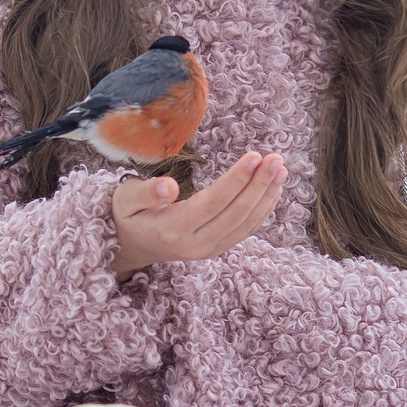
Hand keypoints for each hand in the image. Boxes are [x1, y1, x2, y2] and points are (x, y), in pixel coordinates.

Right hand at [111, 152, 286, 279]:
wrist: (131, 246)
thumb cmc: (128, 215)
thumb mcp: (126, 199)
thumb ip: (145, 192)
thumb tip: (168, 187)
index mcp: (173, 230)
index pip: (213, 203)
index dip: (237, 180)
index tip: (255, 156)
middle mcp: (195, 244)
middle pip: (235, 213)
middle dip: (259, 184)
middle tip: (276, 158)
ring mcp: (209, 250)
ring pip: (245, 223)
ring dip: (266, 195)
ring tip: (280, 169)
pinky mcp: (217, 248)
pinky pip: (245, 230)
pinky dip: (263, 209)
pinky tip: (274, 189)